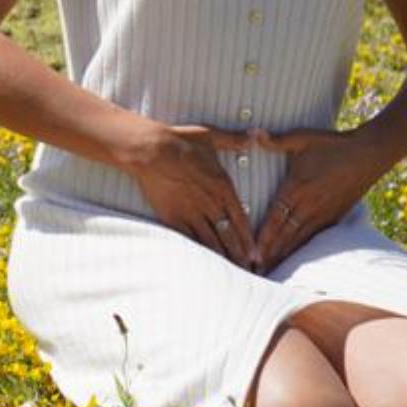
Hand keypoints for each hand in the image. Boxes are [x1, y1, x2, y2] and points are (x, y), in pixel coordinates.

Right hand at [120, 122, 257, 268]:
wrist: (150, 150)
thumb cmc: (180, 141)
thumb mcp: (211, 136)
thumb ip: (234, 140)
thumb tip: (253, 135)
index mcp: (223, 186)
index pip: (241, 219)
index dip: (249, 240)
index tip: (256, 254)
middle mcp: (210, 203)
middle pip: (229, 235)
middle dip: (240, 255)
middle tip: (249, 270)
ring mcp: (191, 212)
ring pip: (211, 241)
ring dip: (222, 257)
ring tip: (231, 272)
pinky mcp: (173, 217)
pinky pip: (189, 239)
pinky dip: (199, 252)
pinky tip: (205, 263)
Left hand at [250, 126, 389, 273]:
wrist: (370, 153)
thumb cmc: (334, 145)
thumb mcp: (301, 138)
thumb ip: (274, 140)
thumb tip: (252, 134)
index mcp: (297, 189)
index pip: (275, 219)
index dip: (263, 239)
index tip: (252, 255)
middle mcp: (309, 206)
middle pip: (285, 236)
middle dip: (270, 255)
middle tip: (255, 273)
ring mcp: (324, 213)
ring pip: (300, 240)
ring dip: (285, 256)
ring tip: (271, 272)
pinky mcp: (335, 215)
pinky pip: (316, 236)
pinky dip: (304, 249)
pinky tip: (296, 259)